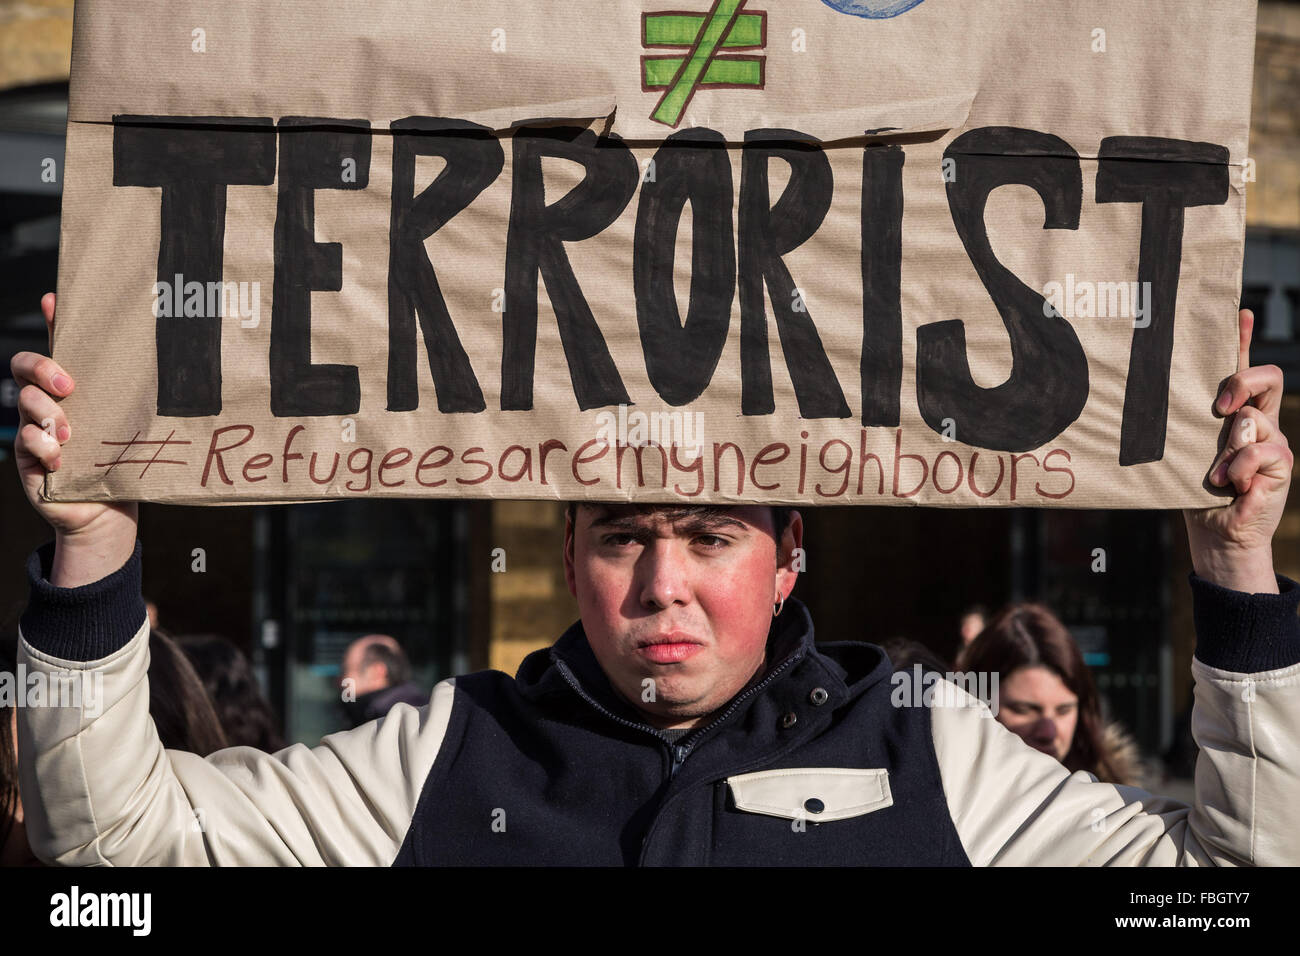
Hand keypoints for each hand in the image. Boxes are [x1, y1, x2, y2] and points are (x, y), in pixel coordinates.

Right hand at [12, 293, 137, 585]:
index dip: (50, 321)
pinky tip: (61, 460)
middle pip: (25, 366)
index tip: (54, 300)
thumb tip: (151, 351)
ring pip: (25, 403)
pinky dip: (44, 448)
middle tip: (68, 383)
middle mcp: (46, 403)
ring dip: (47, 414)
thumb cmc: (120, 461)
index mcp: (70, 390)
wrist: (107, 511)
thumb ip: (130, 395)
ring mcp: (33, 428)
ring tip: (70, 433)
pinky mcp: (29, 458)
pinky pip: (26, 441)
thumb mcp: (129, 424)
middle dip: (43, 368)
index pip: (55, 345)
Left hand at [1183, 309, 1291, 592]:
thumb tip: (1156, 393)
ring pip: (1258, 421)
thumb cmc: (1192, 490)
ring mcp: (1272, 441)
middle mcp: (1259, 420)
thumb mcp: (1181, 452)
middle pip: (1267, 378)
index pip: (1242, 367)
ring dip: (1231, 448)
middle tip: (1219, 407)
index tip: (1238, 313)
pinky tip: (1228, 485)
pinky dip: (1240, 469)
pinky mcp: (1280, 467)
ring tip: (1215, 475)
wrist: (1215, 534)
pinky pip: (1263, 453)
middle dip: (1242, 382)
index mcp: (1234, 412)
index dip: (1243, 339)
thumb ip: (1180, 424)